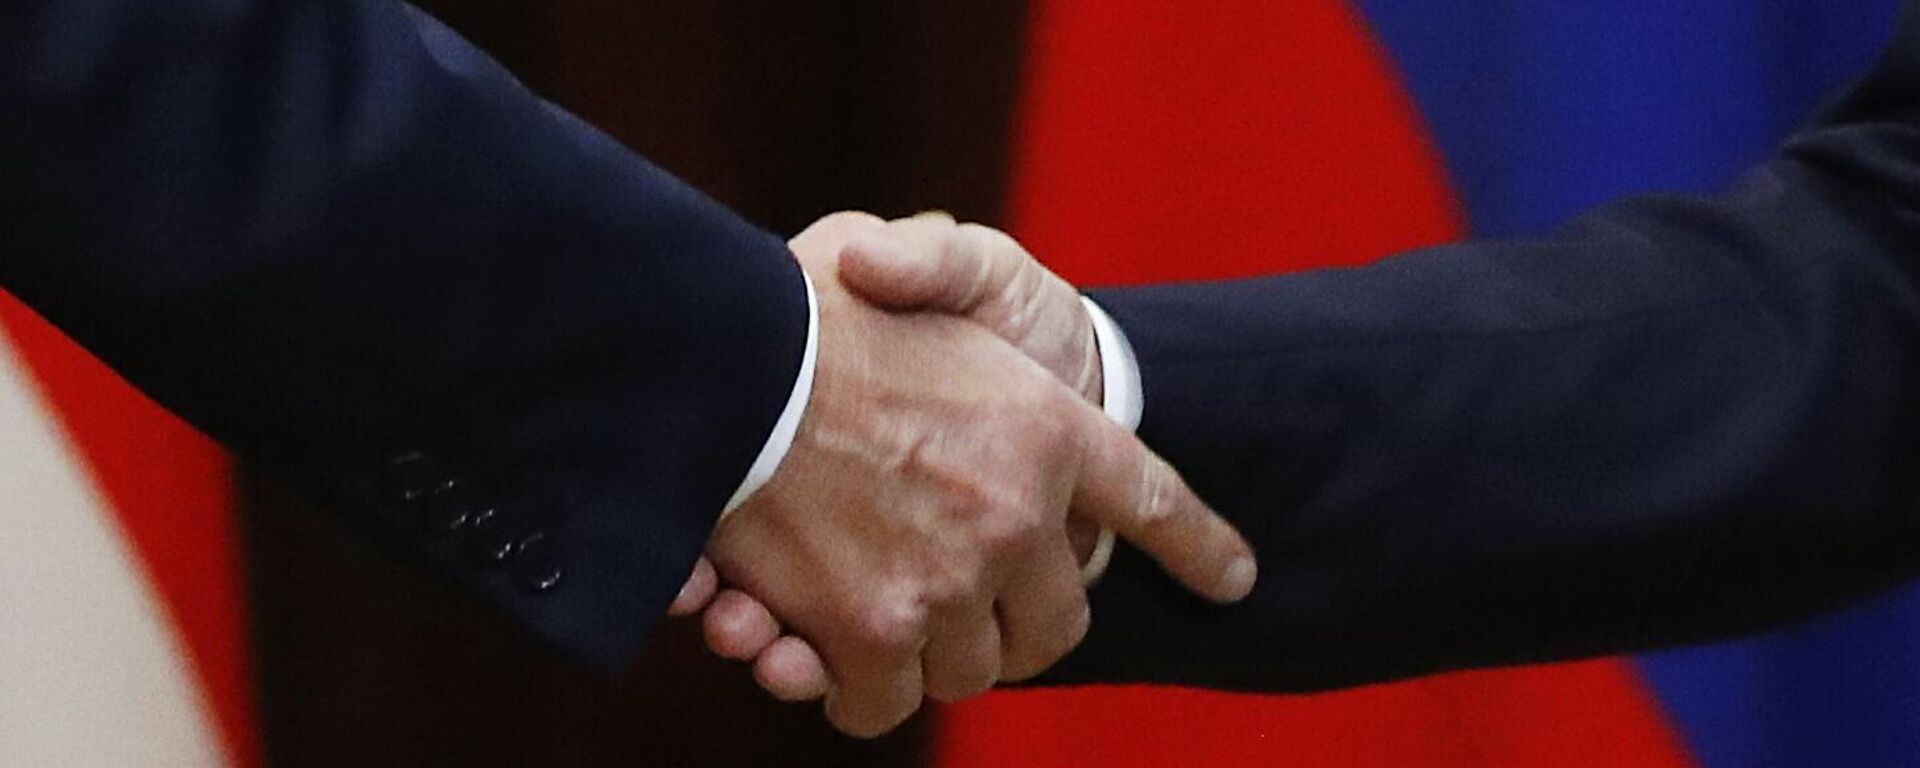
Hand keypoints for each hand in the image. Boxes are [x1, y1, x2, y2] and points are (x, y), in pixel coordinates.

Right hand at [681, 214, 1253, 734]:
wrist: (724, 346)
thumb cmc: (822, 296)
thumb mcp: (927, 256)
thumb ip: (951, 267)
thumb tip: (956, 316)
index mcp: (1047, 424)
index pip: (1148, 499)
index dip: (1196, 546)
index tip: (1232, 581)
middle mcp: (1015, 513)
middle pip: (1057, 625)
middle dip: (1016, 626)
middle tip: (967, 603)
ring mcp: (950, 580)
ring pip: (969, 671)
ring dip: (925, 654)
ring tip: (867, 615)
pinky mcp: (874, 630)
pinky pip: (882, 700)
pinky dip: (842, 686)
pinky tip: (792, 649)